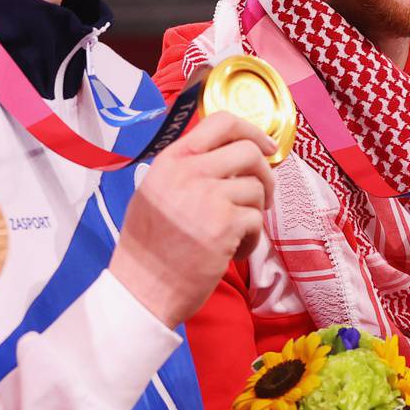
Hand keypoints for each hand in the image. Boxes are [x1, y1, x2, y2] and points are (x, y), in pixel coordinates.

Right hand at [109, 111, 276, 326]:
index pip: (221, 121)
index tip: (267, 147)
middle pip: (249, 152)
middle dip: (266, 174)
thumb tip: (231, 158)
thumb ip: (187, 170)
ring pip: (257, 189)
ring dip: (255, 213)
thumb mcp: (155, 192)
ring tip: (236, 234)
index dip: (252, 131)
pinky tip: (233, 252)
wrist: (142, 288)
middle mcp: (189, 172)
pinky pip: (257, 221)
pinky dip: (252, 240)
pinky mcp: (225, 226)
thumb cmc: (149, 247)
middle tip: (263, 197)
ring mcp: (208, 197)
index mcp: (171, 160)